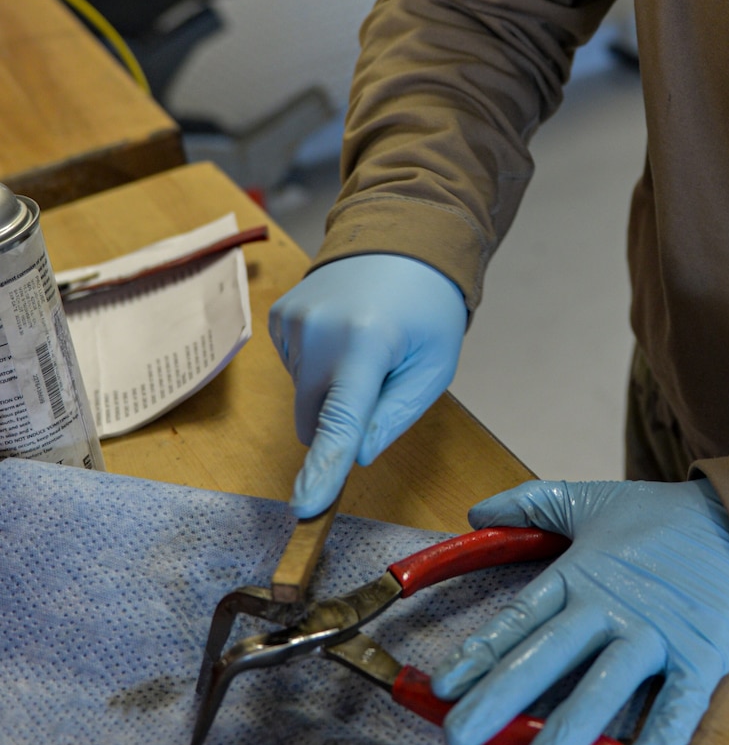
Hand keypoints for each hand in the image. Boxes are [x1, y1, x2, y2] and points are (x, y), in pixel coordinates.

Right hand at [270, 255, 466, 516]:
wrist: (401, 238)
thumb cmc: (426, 308)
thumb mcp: (432, 367)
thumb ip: (394, 417)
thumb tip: (355, 456)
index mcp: (366, 343)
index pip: (340, 421)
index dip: (323, 468)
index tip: (305, 506)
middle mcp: (319, 331)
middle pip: (314, 419)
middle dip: (343, 419)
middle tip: (382, 379)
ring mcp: (293, 322)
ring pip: (304, 397)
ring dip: (333, 388)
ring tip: (367, 343)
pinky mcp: (279, 318)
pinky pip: (296, 370)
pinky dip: (319, 366)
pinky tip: (345, 334)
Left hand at [433, 478, 728, 744]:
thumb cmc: (667, 520)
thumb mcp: (596, 502)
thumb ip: (533, 503)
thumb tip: (476, 511)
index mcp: (582, 573)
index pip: (521, 617)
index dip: (481, 652)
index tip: (443, 686)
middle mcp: (612, 607)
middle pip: (549, 653)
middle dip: (501, 694)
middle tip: (460, 735)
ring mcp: (657, 633)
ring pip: (609, 681)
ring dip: (574, 722)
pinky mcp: (702, 655)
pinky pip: (681, 703)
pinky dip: (662, 738)